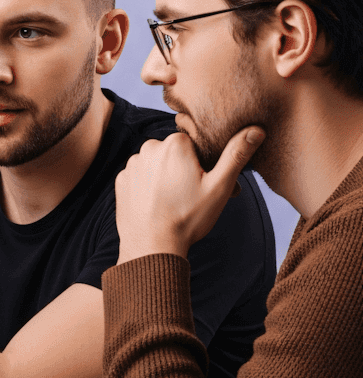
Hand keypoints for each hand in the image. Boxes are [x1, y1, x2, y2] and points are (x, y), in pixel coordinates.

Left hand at [114, 126, 265, 262]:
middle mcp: (149, 147)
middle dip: (184, 170)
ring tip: (173, 203)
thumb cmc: (188, 218)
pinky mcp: (121, 180)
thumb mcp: (219, 187)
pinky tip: (156, 205)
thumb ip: (236, 155)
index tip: (205, 184)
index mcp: (175, 144)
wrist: (152, 248)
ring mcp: (132, 164)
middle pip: (174, 153)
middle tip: (191, 197)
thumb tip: (255, 130)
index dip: (203, 165)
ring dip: (164, 177)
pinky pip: (140, 177)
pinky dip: (148, 187)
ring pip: (156, 165)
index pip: (195, 145)